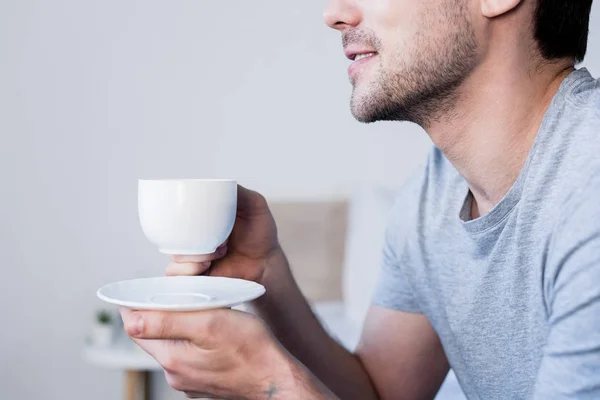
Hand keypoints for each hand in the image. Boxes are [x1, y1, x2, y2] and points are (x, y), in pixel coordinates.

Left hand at [120, 307, 297, 398]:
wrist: (276, 378)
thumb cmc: (250, 348)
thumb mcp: (208, 324)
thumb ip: (167, 322)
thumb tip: (130, 321)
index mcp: (171, 359)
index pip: (137, 327)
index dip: (137, 304)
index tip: (145, 287)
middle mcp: (176, 374)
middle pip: (155, 335)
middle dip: (161, 312)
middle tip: (177, 292)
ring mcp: (190, 380)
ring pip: (174, 343)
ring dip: (180, 325)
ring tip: (199, 308)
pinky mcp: (205, 380)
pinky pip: (191, 354)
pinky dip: (196, 338)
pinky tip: (213, 330)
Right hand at [166, 185, 281, 283]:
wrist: (266, 264)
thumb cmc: (260, 235)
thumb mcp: (254, 205)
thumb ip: (238, 193)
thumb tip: (220, 183)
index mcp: (203, 217)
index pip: (178, 210)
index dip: (181, 212)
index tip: (195, 214)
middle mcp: (194, 234)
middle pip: (172, 232)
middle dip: (190, 236)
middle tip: (218, 239)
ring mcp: (192, 254)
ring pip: (174, 253)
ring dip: (194, 254)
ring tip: (217, 254)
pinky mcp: (193, 274)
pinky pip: (174, 273)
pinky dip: (187, 270)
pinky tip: (205, 266)